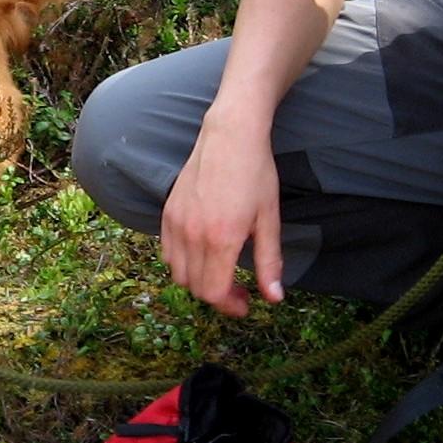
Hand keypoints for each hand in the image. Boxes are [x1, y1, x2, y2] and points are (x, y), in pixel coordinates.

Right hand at [161, 118, 284, 317]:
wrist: (230, 135)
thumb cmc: (256, 174)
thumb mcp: (269, 219)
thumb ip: (269, 262)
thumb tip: (274, 298)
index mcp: (221, 239)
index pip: (213, 292)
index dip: (229, 306)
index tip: (245, 304)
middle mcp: (193, 234)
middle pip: (195, 287)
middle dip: (218, 296)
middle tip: (240, 290)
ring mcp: (176, 223)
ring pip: (178, 273)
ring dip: (199, 281)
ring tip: (220, 272)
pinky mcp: (168, 212)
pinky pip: (167, 252)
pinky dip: (182, 263)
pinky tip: (202, 253)